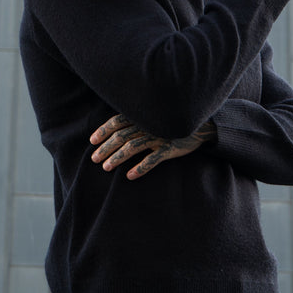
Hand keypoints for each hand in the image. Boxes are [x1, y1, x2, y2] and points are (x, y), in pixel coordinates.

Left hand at [90, 114, 215, 179]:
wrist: (200, 127)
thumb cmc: (171, 123)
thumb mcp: (153, 118)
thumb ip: (137, 121)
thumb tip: (116, 131)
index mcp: (142, 116)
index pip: (117, 121)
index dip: (103, 130)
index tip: (92, 141)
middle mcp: (148, 125)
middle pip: (121, 136)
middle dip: (106, 148)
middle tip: (95, 159)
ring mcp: (159, 136)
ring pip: (133, 147)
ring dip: (117, 157)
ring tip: (106, 168)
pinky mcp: (169, 148)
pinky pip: (152, 159)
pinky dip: (140, 168)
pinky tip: (130, 176)